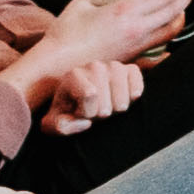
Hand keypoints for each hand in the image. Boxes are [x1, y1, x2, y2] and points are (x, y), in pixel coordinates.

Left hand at [30, 54, 146, 129]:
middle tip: (95, 112)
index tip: (80, 114)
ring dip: (117, 107)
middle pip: (106, 102)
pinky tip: (125, 99)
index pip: (90, 95)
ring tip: (108, 107)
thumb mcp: (55, 124)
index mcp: (73, 75)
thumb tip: (86, 122)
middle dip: (101, 114)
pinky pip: (137, 82)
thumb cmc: (69, 111)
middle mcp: (94, 66)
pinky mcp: (130, 69)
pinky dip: (134, 95)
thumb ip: (60, 127)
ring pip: (123, 96)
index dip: (87, 112)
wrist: (83, 102)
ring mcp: (113, 66)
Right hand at [42, 0, 193, 68]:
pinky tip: (166, 33)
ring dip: (179, 17)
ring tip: (180, 7)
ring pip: (170, 31)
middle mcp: (136, 30)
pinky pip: (157, 46)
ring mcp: (135, 47)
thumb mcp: (80, 4)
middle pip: (173, 12)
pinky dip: (166, 35)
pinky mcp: (130, 59)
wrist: (57, 67)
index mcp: (125, 12)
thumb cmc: (65, 37)